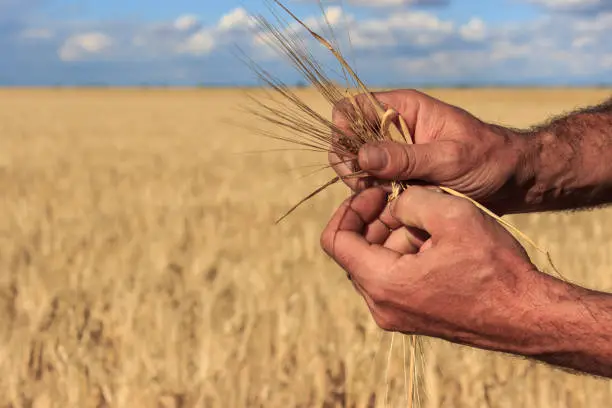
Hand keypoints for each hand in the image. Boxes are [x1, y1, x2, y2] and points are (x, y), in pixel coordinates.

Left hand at [320, 187, 580, 355]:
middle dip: (377, 219)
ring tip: (431, 219)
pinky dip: (407, 253)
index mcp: (383, 283)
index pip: (336, 240)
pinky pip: (395, 278)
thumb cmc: (494, 268)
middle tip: (406, 199)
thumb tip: (394, 203)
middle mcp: (382, 306)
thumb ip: (410, 199)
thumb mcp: (452, 215)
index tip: (377, 192)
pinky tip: (438, 240)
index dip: (350, 208)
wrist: (527, 316)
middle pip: (357, 250)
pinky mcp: (413, 316)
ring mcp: (397, 315)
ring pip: (377, 262)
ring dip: (395, 235)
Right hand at [330, 89, 534, 214]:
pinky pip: (372, 186)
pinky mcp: (398, 178)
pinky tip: (392, 206)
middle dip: (350, 165)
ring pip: (356, 166)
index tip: (356, 162)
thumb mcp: (450, 158)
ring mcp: (393, 155)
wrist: (512, 181)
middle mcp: (392, 129)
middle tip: (367, 188)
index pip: (353, 109)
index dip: (345, 132)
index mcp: (403, 109)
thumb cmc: (489, 159)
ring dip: (362, 185)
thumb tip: (362, 155)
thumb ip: (406, 157)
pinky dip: (375, 198)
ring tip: (385, 198)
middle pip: (347, 140)